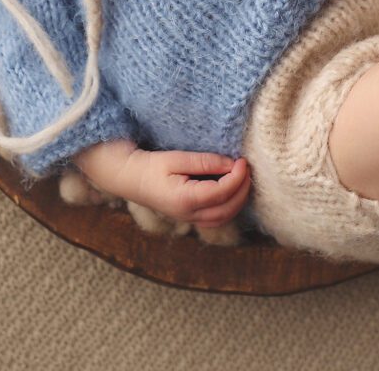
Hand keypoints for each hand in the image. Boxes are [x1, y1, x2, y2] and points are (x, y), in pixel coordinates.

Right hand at [128, 150, 252, 228]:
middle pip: (227, 210)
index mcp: (185, 200)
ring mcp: (189, 219)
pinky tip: (232, 190)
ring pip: (223, 218)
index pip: (221, 192)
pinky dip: (229, 206)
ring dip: (238, 200)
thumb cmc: (152, 166)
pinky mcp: (189, 217)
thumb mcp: (177, 158)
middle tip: (247, 169)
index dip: (237, 177)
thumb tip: (231, 164)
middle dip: (242, 189)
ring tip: (243, 179)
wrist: (131, 179)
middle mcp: (189, 215)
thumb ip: (205, 162)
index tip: (242, 161)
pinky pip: (216, 218)